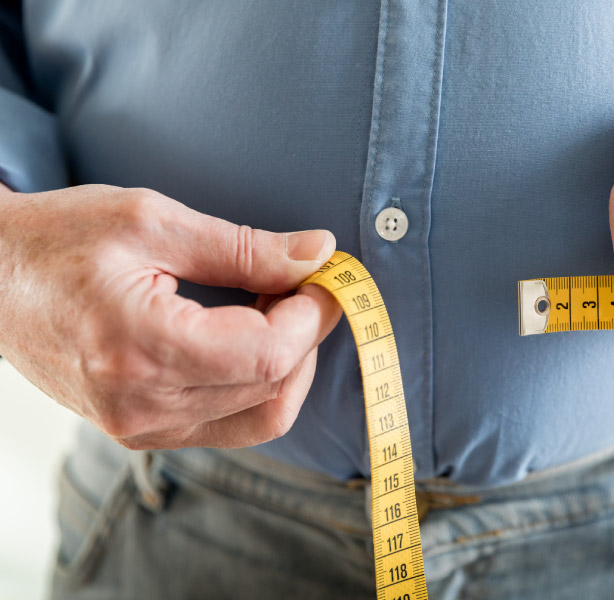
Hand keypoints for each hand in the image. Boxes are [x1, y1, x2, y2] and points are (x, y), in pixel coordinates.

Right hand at [0, 183, 341, 447]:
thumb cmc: (59, 240)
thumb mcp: (152, 221)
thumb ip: (243, 246)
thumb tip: (317, 252)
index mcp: (141, 348)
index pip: (268, 354)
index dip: (313, 316)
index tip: (324, 278)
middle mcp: (143, 406)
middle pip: (273, 388)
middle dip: (308, 335)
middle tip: (306, 284)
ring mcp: (142, 428)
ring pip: (261, 414)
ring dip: (289, 362)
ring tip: (279, 307)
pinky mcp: (144, 431)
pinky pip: (232, 423)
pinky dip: (260, 382)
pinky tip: (252, 336)